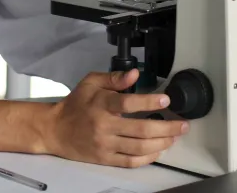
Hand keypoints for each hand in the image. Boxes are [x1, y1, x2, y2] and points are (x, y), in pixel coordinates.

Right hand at [41, 68, 188, 167]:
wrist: (55, 130)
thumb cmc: (75, 104)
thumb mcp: (90, 83)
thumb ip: (114, 78)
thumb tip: (135, 74)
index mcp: (101, 104)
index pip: (127, 103)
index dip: (149, 101)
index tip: (165, 99)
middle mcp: (104, 125)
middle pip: (140, 129)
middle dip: (167, 127)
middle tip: (182, 125)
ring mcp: (105, 144)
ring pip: (139, 147)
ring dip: (162, 143)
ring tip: (174, 137)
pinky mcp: (105, 158)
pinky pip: (130, 162)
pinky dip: (148, 158)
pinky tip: (158, 150)